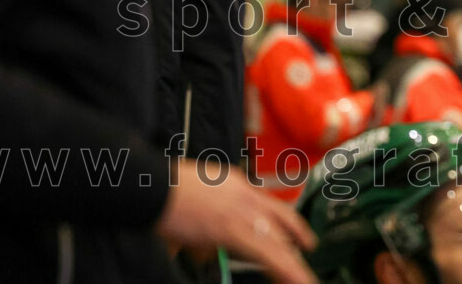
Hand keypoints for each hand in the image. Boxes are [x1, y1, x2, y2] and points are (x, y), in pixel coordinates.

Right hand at [156, 160, 317, 283]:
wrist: (152, 186)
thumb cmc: (163, 192)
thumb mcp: (194, 201)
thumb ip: (204, 225)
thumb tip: (204, 249)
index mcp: (236, 186)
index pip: (269, 205)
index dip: (288, 222)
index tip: (299, 235)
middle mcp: (245, 196)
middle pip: (281, 221)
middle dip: (297, 239)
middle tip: (309, 253)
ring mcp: (241, 212)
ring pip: (278, 241)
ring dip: (293, 264)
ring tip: (306, 279)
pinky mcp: (232, 230)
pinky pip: (267, 253)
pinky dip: (284, 268)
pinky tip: (295, 278)